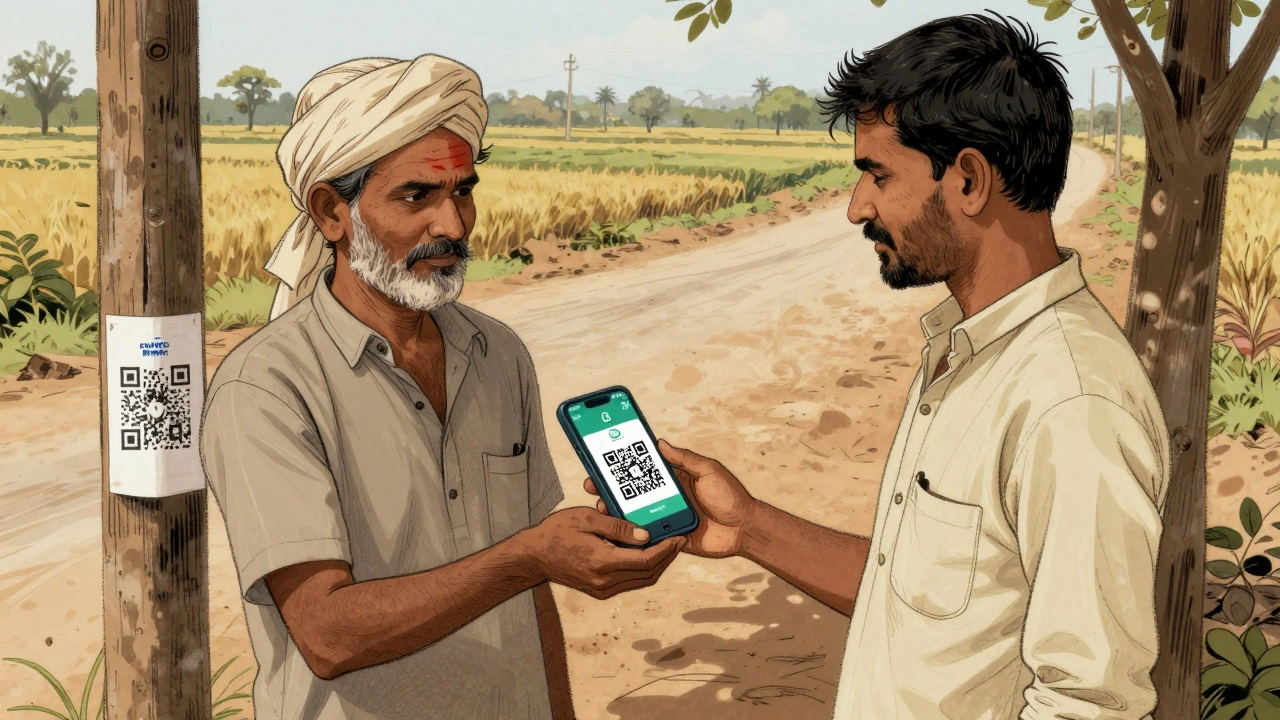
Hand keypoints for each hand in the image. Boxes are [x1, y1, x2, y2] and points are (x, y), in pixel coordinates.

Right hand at [518, 507, 685, 599]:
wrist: (534, 556)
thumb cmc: (557, 532)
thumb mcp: (587, 519)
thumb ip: (618, 527)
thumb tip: (646, 534)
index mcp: (602, 563)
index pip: (645, 560)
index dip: (665, 550)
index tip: (677, 537)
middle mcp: (605, 581)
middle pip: (648, 574)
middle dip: (667, 558)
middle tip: (679, 541)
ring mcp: (602, 589)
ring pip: (641, 581)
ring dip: (657, 565)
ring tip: (668, 547)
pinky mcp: (600, 591)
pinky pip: (630, 582)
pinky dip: (643, 570)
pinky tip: (648, 554)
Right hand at [584, 438, 756, 558]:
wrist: (745, 529)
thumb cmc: (731, 496)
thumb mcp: (708, 470)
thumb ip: (685, 458)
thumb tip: (660, 443)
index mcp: (675, 479)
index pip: (644, 470)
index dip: (624, 467)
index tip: (603, 462)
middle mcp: (667, 498)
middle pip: (634, 493)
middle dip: (612, 489)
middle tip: (593, 485)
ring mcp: (666, 518)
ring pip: (636, 515)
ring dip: (618, 512)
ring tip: (601, 508)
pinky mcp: (669, 538)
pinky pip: (648, 537)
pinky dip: (634, 535)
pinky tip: (616, 532)